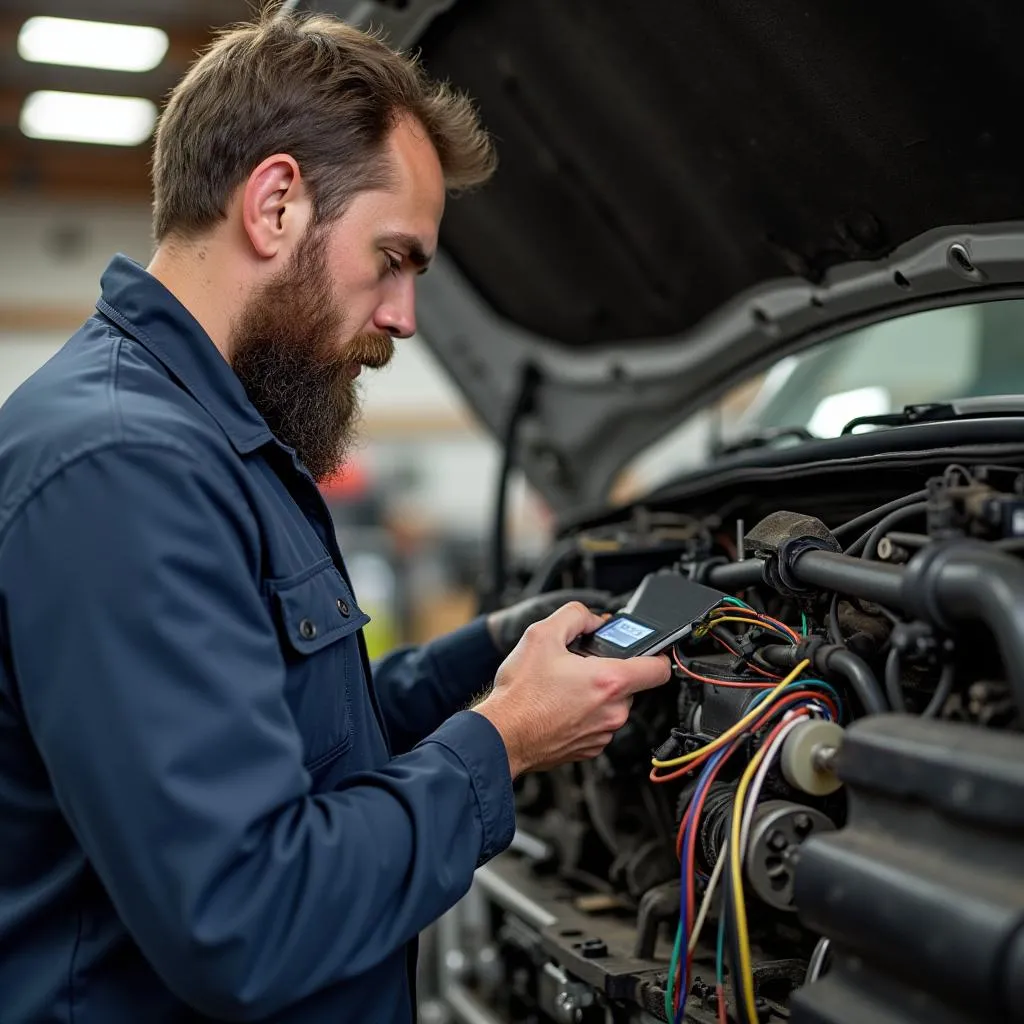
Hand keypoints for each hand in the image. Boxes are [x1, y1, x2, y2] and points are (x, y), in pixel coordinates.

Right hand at [474, 602, 670, 776]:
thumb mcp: (542, 634)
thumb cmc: (520, 694)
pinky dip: (586, 714)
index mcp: (610, 681)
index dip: (657, 653)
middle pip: (631, 684)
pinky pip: (599, 724)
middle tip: (581, 664)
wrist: (501, 736)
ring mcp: (603, 734)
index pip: (660, 668)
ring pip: (613, 705)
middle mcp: (613, 711)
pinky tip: (560, 706)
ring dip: (597, 693)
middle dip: (610, 671)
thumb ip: (575, 616)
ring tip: (565, 686)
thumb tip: (593, 620)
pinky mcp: (590, 749)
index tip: (647, 649)